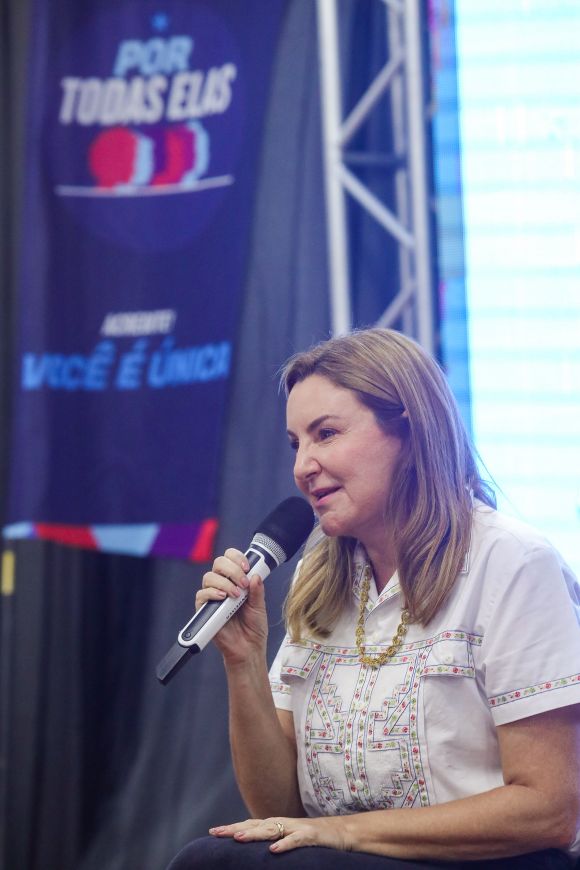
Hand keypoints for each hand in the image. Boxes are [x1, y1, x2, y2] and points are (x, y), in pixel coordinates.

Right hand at [196, 549, 268, 662]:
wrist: (248, 648)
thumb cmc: (254, 627)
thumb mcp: (259, 606)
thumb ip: (257, 590)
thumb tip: (255, 575)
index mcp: (236, 581)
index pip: (230, 559)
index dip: (237, 557)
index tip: (247, 566)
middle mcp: (223, 585)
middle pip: (218, 563)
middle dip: (232, 569)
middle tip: (243, 582)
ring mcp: (213, 597)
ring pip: (209, 577)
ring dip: (224, 582)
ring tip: (236, 595)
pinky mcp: (205, 610)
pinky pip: (201, 595)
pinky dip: (212, 593)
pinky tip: (223, 598)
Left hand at [209, 816, 350, 853]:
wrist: (342, 832)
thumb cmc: (313, 837)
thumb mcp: (289, 839)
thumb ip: (273, 840)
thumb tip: (254, 849)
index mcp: (277, 825)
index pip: (250, 824)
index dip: (232, 827)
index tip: (212, 832)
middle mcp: (284, 823)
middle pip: (256, 825)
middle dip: (235, 829)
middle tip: (216, 833)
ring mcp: (297, 828)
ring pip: (272, 830)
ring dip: (254, 834)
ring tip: (238, 838)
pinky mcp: (311, 835)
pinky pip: (296, 841)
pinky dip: (285, 845)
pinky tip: (273, 851)